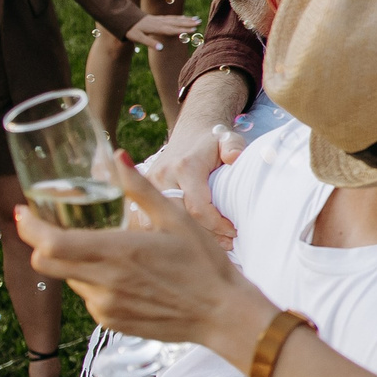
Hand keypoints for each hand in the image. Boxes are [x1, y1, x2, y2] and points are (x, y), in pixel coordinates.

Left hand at [17, 150, 275, 363]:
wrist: (222, 315)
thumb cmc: (204, 264)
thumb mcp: (176, 218)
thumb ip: (140, 188)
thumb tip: (118, 157)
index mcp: (117, 252)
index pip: (50, 243)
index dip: (29, 228)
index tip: (24, 212)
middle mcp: (104, 283)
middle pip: (46, 263)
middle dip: (40, 243)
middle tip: (48, 226)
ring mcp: (105, 307)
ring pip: (68, 280)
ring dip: (73, 263)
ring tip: (104, 251)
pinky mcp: (111, 323)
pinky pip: (88, 298)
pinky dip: (93, 282)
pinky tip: (122, 276)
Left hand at [126, 12, 201, 50]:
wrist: (124, 18)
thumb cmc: (131, 30)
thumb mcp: (138, 38)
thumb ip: (150, 43)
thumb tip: (162, 49)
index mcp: (156, 28)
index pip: (172, 30)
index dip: (183, 30)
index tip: (193, 30)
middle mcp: (160, 22)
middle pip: (176, 23)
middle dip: (188, 23)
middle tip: (199, 22)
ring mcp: (159, 19)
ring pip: (175, 19)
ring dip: (186, 19)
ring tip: (196, 19)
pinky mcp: (158, 18)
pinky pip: (171, 17)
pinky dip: (179, 17)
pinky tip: (184, 18)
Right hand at [152, 119, 238, 246]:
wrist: (190, 131)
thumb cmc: (213, 141)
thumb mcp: (228, 139)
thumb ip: (234, 147)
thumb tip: (234, 159)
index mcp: (185, 167)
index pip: (198, 208)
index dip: (217, 225)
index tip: (233, 231)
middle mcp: (162, 177)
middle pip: (180, 220)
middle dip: (205, 236)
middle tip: (228, 244)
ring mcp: (149, 186)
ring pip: (162, 224)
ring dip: (186, 238)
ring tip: (213, 245)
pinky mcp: (142, 193)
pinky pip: (150, 222)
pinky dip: (168, 234)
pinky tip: (190, 240)